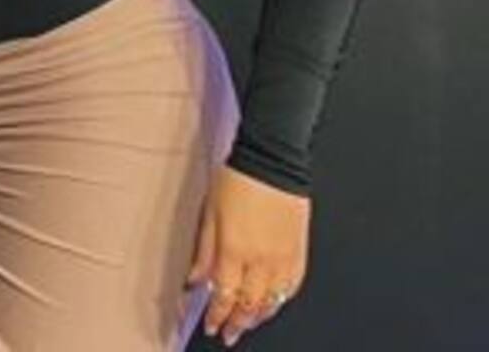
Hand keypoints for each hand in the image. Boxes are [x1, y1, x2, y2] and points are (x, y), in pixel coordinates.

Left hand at [185, 165, 308, 345]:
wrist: (273, 160)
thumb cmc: (238, 178)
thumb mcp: (209, 212)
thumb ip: (203, 251)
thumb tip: (194, 278)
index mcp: (234, 250)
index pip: (224, 296)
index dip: (216, 316)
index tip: (210, 326)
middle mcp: (260, 260)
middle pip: (248, 305)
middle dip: (236, 323)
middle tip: (228, 333)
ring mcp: (283, 258)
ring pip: (272, 302)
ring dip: (258, 317)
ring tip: (247, 324)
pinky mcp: (300, 252)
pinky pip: (292, 287)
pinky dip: (281, 300)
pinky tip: (274, 303)